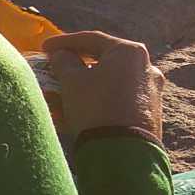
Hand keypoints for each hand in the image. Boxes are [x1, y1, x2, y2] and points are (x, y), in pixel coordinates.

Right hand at [43, 31, 164, 142]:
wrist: (123, 154)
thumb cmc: (95, 108)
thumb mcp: (72, 82)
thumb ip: (64, 62)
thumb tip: (62, 55)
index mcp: (130, 52)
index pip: (92, 39)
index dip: (64, 42)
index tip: (44, 48)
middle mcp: (146, 67)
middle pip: (104, 60)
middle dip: (75, 65)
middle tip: (54, 67)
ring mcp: (150, 91)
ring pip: (109, 82)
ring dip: (82, 86)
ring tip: (58, 93)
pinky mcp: (148, 113)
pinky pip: (116, 99)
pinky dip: (95, 100)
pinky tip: (75, 110)